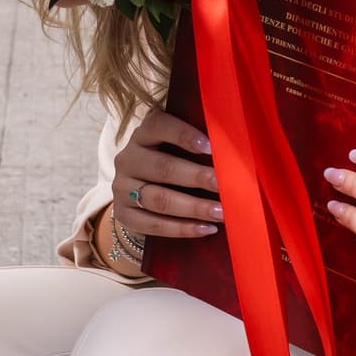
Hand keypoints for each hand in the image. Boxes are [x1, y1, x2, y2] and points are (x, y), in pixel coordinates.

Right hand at [110, 109, 219, 239]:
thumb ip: (197, 147)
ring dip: (194, 207)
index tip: (210, 147)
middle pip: (163, 168)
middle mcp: (128, 159)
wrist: (139, 194)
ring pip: (159, 199)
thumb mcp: (175, 149)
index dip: (183, 135)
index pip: (158, 126)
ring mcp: (121, 188)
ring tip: (220, 212)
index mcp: (142, 135)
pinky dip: (182, 228)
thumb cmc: (169, 163)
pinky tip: (206, 228)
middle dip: (197, 177)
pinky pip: (153, 224)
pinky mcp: (123, 214)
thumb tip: (234, 155)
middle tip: (223, 186)